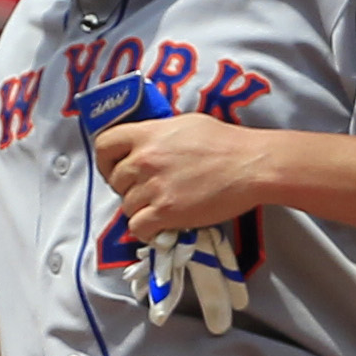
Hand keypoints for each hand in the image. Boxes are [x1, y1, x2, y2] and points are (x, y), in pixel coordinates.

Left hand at [97, 114, 276, 240]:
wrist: (251, 166)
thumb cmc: (226, 143)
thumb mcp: (185, 124)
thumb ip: (158, 134)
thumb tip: (146, 143)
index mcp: (147, 134)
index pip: (104, 144)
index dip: (105, 160)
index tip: (113, 168)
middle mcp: (144, 159)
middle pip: (115, 181)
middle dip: (128, 188)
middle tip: (148, 191)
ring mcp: (153, 187)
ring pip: (126, 206)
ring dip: (140, 209)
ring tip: (162, 206)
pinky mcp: (165, 212)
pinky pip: (137, 228)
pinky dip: (146, 230)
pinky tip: (161, 225)